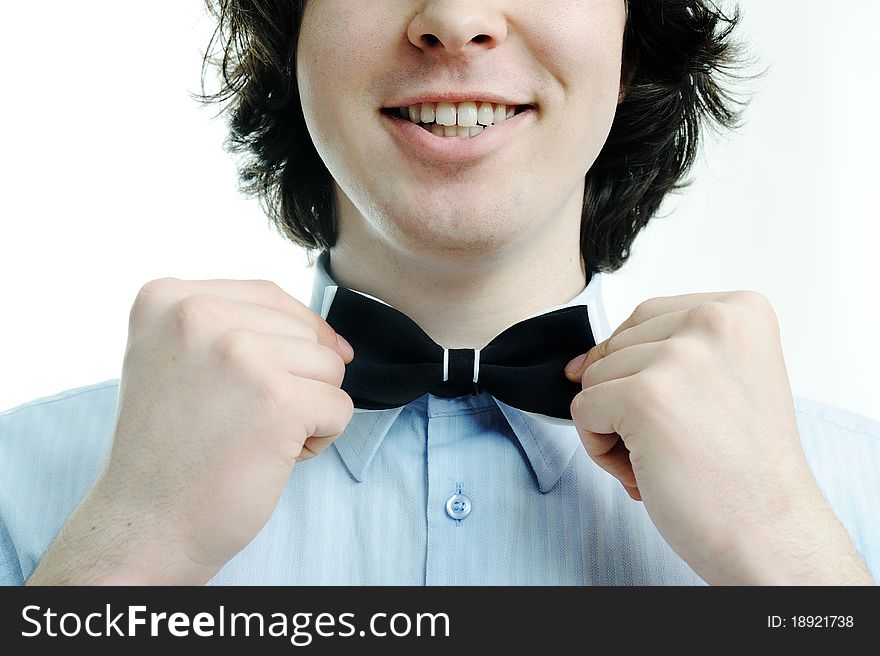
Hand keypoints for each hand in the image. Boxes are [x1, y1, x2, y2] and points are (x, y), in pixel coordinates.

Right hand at [28, 278, 354, 584]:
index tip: (266, 382)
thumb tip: (333, 337)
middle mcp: (198, 314)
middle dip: (295, 379)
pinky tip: (271, 456)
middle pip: (304, 331)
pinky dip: (320, 438)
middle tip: (242, 421)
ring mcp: (239, 354)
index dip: (290, 338)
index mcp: (167, 298)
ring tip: (254, 437)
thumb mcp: (178, 360)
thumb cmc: (170, 450)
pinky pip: (340, 407)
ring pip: (329, 366)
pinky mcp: (277, 398)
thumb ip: (236, 328)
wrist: (144, 526)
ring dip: (308, 408)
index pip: (270, 296)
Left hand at [565, 291, 873, 584]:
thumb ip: (659, 354)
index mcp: (740, 309)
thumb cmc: (741, 467)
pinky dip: (600, 449)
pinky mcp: (645, 396)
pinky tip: (647, 471)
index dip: (646, 372)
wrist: (770, 534)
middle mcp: (714, 320)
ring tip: (668, 457)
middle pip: (617, 346)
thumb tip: (576, 364)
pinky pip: (582, 410)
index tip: (694, 412)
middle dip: (629, 399)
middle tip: (682, 441)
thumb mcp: (718, 382)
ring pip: (594, 377)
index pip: (646, 319)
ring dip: (615, 426)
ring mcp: (679, 356)